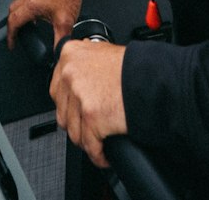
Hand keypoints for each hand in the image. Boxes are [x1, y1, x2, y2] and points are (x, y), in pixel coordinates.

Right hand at [6, 0, 81, 50]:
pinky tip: (33, 1)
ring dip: (18, 12)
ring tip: (24, 21)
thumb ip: (61, 39)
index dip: (10, 36)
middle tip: (15, 34)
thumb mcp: (65, 22)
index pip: (13, 23)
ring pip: (18, 1)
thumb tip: (59, 51)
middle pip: (12, 11)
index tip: (11, 44)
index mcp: (31, 7)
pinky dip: (26, 0)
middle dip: (11, 24)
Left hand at [50, 40, 126, 167]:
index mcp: (70, 55)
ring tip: (99, 142)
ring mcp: (80, 96)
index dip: (68, 105)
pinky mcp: (92, 117)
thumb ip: (84, 62)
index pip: (57, 89)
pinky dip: (98, 155)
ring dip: (87, 141)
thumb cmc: (133, 67)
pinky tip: (105, 155)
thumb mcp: (102, 52)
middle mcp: (70, 73)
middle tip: (89, 129)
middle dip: (77, 124)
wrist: (151, 79)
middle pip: (63, 112)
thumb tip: (77, 73)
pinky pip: (90, 146)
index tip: (75, 112)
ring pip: (74, 131)